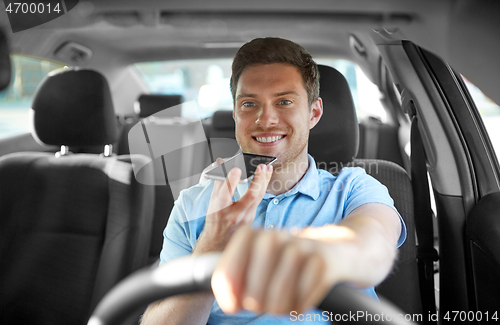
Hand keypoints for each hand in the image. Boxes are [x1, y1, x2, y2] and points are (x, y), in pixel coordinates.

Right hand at [194, 159, 272, 253]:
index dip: (231, 180)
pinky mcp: (252, 217)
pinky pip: (259, 200)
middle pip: (251, 195)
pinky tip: (265, 178)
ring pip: (259, 197)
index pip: (226, 192)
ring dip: (264, 181)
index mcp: (220, 208)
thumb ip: (218, 181)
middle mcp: (234, 214)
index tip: (237, 169)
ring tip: (267, 168)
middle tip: (261, 166)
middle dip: (258, 179)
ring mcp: (246, 217)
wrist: (219, 241)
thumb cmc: (215, 218)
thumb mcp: (212, 200)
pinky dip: (262, 187)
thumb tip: (220, 163)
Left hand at [211, 227, 332, 314]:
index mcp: (249, 235)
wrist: (330, 251)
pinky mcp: (321, 262)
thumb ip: (231, 281)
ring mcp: (298, 248)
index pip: (226, 276)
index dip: (229, 297)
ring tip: (285, 296)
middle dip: (259, 305)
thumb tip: (230, 303)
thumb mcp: (253, 264)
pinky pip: (301, 304)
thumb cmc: (282, 263)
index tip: (235, 304)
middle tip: (267, 298)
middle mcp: (271, 237)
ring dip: (281, 308)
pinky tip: (302, 293)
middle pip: (252, 296)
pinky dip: (300, 307)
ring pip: (276, 303)